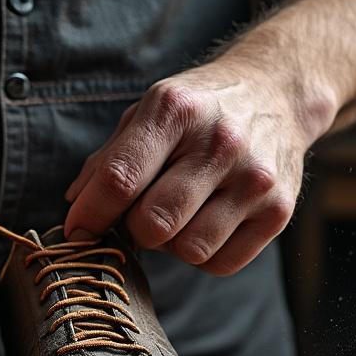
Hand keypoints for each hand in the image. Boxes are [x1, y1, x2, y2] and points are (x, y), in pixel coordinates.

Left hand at [64, 60, 323, 274]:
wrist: (277, 91)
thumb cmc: (198, 109)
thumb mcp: (149, 111)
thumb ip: (109, 159)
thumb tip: (76, 206)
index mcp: (176, 111)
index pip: (120, 180)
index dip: (90, 215)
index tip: (77, 231)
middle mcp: (220, 143)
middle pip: (153, 224)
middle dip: (135, 229)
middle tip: (141, 214)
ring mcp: (254, 179)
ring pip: (189, 250)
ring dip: (173, 244)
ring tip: (180, 214)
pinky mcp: (279, 211)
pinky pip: (221, 264)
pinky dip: (205, 255)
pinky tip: (207, 223)